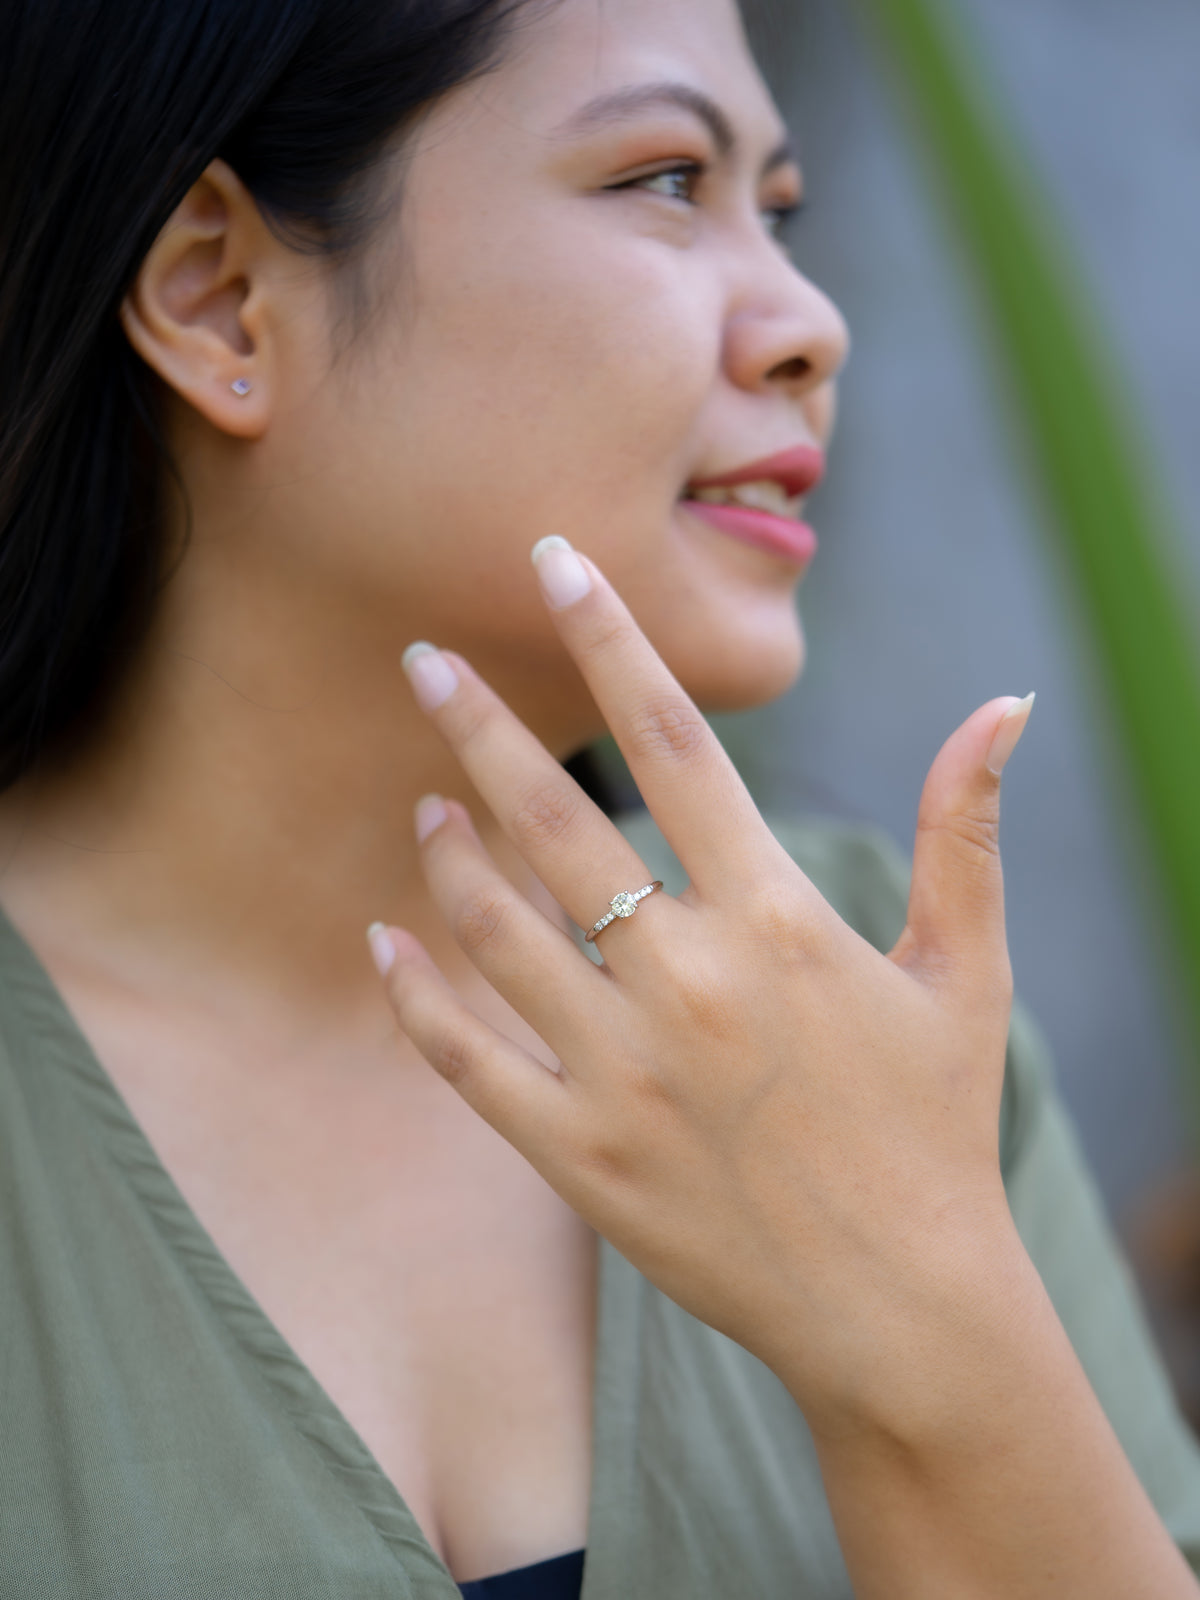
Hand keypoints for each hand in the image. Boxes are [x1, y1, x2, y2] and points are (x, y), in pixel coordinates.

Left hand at [371, 538, 1035, 1430]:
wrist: (902, 1308)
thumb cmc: (936, 1128)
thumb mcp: (968, 972)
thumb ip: (965, 831)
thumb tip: (1003, 704)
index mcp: (777, 920)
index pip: (672, 742)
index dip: (609, 638)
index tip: (554, 562)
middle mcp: (687, 981)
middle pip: (553, 819)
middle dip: (478, 722)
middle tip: (419, 653)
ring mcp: (622, 1073)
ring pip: (494, 930)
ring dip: (446, 853)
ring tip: (422, 797)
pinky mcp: (579, 1156)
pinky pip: (468, 1058)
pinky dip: (417, 994)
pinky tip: (386, 939)